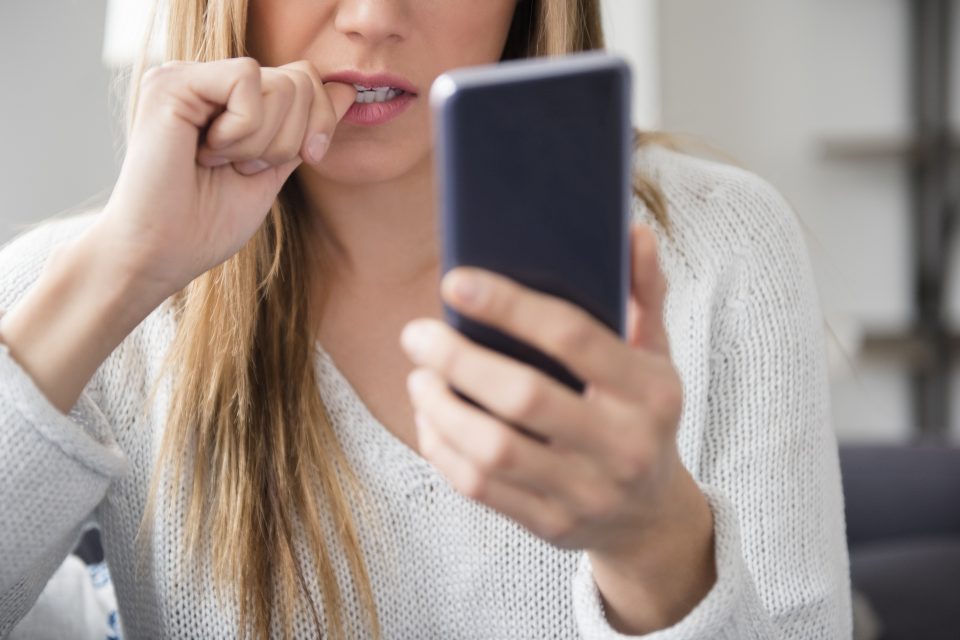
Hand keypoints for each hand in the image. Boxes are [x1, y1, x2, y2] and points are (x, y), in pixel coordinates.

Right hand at [97, 57, 355, 297]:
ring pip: (279, 82)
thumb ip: (305, 129)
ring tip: (221, 163)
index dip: (321, 120)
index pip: (305, 79)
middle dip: (291, 139)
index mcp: (231, 100)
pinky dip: (242, 130)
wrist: (162, 254)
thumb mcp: (275, 170)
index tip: (305, 158)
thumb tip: (347, 91)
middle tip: (244, 168)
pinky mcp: (172, 81)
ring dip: (262, 142)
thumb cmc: (207, 224)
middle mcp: (209, 80)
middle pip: (300, 80)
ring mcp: (188, 76)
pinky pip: (246, 80)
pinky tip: (206, 153)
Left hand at [401, 222, 714, 630]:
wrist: (650, 515)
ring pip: (494, 450)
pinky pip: (482, 489)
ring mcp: (587, 492)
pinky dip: (443, 450)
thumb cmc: (642, 416)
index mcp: (651, 391)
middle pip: (524, 397)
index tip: (454, 282)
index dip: (509, 305)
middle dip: (458, 360)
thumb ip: (644, 292)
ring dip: (442, 408)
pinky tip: (429, 420)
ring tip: (418, 376)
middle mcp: (624, 446)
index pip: (573, 337)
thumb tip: (632, 230)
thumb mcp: (656, 355)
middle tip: (416, 333)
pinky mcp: (552, 525)